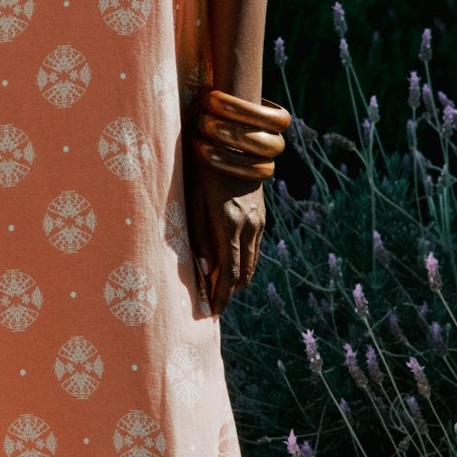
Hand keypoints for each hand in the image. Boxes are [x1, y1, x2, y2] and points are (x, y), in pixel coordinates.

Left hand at [184, 155, 266, 316]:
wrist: (235, 145)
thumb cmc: (204, 170)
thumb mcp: (194, 201)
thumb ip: (199, 236)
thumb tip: (204, 269)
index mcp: (230, 224)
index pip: (228, 272)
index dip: (221, 295)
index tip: (212, 312)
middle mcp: (249, 227)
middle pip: (243, 273)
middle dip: (229, 293)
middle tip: (213, 306)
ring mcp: (259, 222)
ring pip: (252, 263)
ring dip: (238, 280)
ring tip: (220, 292)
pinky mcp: (262, 217)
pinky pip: (255, 249)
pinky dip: (244, 264)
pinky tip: (231, 268)